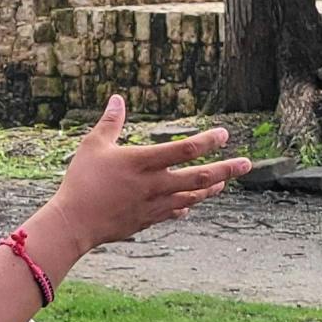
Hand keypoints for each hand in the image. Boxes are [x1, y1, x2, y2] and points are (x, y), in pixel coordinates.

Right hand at [48, 97, 248, 252]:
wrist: (75, 222)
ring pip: (191, 197)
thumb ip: (110, 122)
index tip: (223, 134)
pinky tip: (190, 205)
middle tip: (247, 164)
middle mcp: (154, 185)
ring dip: (210, 188)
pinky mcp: (147, 220)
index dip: (207, 141)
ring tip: (224, 182)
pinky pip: (173, 213)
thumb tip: (118, 98)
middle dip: (225, 169)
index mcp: (142, 162)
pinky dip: (185, 206)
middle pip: (198, 177)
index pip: (184, 150)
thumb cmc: (81, 181)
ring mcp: (153, 205)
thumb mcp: (93, 145)